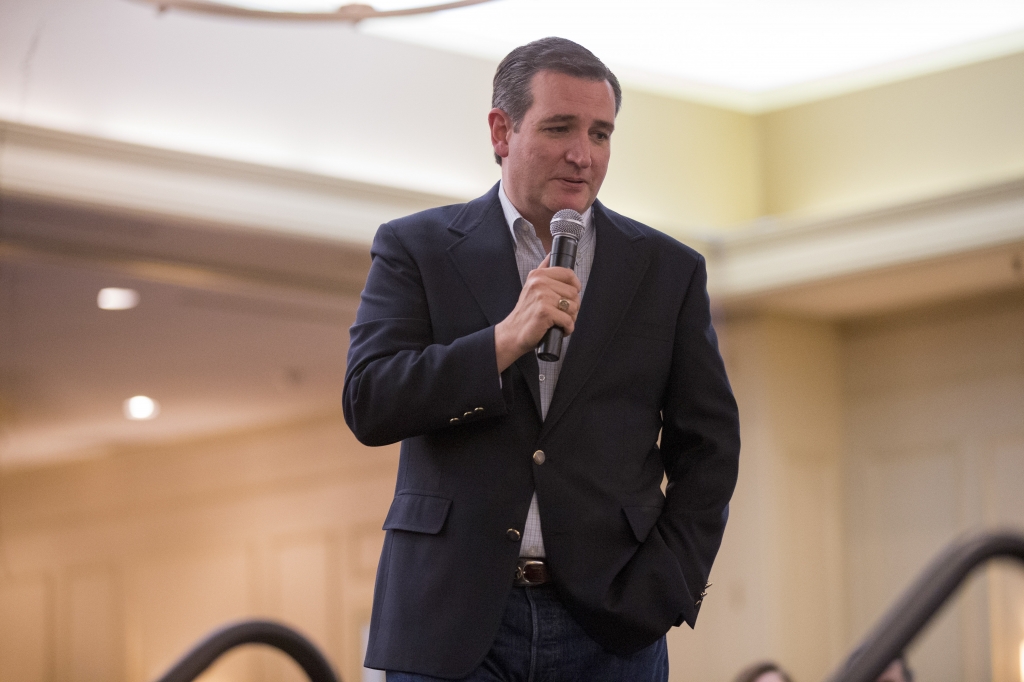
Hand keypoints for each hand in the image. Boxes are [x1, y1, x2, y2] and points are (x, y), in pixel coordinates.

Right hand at [494, 255, 580, 371]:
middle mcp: (539, 283)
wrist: (513, 333)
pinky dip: (567, 328)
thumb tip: (550, 254)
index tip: (570, 296)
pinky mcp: (545, 311)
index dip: (575, 287)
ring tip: (559, 321)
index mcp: (538, 275)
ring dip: (571, 318)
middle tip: (562, 314)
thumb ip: (542, 270)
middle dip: (573, 307)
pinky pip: (568, 320)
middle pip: (574, 293)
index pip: (568, 273)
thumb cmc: (526, 313)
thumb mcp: (531, 286)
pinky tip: (560, 329)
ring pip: (573, 307)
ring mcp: (542, 297)